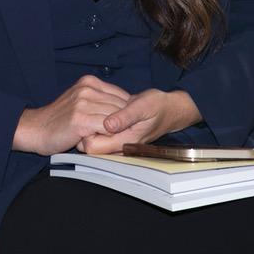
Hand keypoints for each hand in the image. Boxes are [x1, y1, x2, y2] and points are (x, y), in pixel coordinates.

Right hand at [12, 75, 130, 155]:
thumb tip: (129, 108)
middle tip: (120, 135)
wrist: (35, 129)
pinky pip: (109, 129)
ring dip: (118, 131)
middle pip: (123, 107)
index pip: (124, 96)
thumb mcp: (81, 102)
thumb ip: (101, 101)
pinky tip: (102, 141)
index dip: (127, 114)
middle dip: (125, 123)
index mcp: (89, 82)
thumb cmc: (60, 120)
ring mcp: (83, 103)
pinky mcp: (81, 119)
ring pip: (117, 118)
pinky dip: (110, 137)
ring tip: (110, 139)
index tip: (124, 126)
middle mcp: (87, 89)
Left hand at [79, 89, 202, 154]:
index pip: (93, 147)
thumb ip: (125, 117)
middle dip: (84, 130)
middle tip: (86, 112)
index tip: (86, 118)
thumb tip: (107, 124)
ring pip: (92, 139)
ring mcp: (118, 141)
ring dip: (89, 126)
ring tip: (92, 110)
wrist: (169, 108)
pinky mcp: (117, 134)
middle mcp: (120, 145)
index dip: (85, 134)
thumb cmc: (158, 106)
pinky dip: (95, 123)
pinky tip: (98, 110)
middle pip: (89, 145)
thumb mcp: (143, 107)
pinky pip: (99, 133)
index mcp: (125, 142)